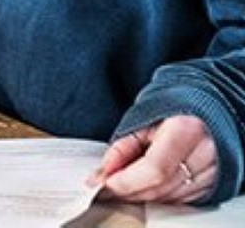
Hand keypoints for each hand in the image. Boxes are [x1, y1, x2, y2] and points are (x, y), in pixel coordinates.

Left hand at [88, 116, 216, 203]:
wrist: (203, 116)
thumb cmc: (171, 116)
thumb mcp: (142, 122)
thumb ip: (123, 147)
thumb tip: (105, 172)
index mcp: (186, 130)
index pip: (154, 168)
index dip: (126, 181)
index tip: (103, 185)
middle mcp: (205, 154)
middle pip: (160, 187)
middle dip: (127, 191)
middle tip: (105, 189)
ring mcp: (212, 173)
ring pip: (168, 198)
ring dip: (141, 196)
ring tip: (123, 186)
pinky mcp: (213, 187)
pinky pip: (179, 201)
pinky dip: (158, 198)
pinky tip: (145, 187)